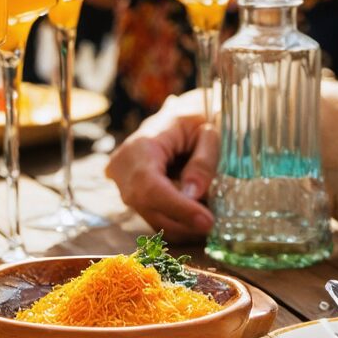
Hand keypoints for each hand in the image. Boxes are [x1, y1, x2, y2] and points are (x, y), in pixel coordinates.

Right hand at [106, 91, 218, 242]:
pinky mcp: (131, 194)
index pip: (150, 185)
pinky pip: (154, 216)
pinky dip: (177, 221)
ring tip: (208, 212)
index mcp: (140, 144)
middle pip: (148, 207)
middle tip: (215, 221)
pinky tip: (195, 211)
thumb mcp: (207, 131)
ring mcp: (122, 183)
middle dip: (184, 221)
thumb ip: (203, 161)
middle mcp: (123, 166)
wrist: (181, 114)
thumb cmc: (196, 118)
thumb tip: (193, 194)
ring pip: (152, 218)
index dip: (177, 207)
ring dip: (183, 224)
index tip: (207, 221)